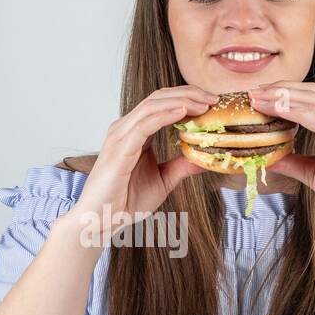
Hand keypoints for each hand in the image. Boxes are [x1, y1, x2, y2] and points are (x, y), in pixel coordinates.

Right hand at [70, 85, 214, 221]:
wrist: (101, 220)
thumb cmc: (125, 202)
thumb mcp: (163, 180)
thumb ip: (181, 166)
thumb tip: (205, 159)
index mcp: (135, 132)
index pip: (162, 104)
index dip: (187, 98)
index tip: (212, 103)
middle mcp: (125, 128)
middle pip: (158, 98)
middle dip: (188, 94)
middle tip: (213, 99)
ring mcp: (120, 136)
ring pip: (152, 106)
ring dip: (180, 101)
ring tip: (203, 104)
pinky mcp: (119, 148)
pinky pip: (144, 125)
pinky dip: (165, 115)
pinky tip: (183, 112)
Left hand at [250, 82, 314, 232]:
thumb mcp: (314, 173)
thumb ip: (293, 162)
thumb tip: (267, 158)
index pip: (312, 97)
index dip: (285, 91)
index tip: (259, 94)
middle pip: (311, 94)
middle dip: (279, 90)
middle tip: (252, 92)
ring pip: (312, 104)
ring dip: (282, 99)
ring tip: (257, 100)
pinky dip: (295, 113)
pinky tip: (276, 111)